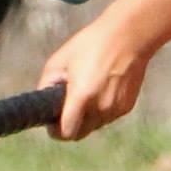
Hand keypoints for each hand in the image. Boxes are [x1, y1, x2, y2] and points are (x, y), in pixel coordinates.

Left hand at [38, 7, 154, 140]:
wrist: (128, 36)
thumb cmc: (90, 44)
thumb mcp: (60, 59)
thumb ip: (46, 84)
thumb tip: (42, 102)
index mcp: (82, 96)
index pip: (66, 132)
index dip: (56, 131)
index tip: (52, 123)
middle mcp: (100, 107)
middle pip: (79, 134)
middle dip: (70, 126)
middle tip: (65, 109)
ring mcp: (115, 109)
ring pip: (94, 126)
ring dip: (86, 118)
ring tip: (86, 92)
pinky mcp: (126, 107)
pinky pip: (107, 117)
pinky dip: (100, 110)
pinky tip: (101, 88)